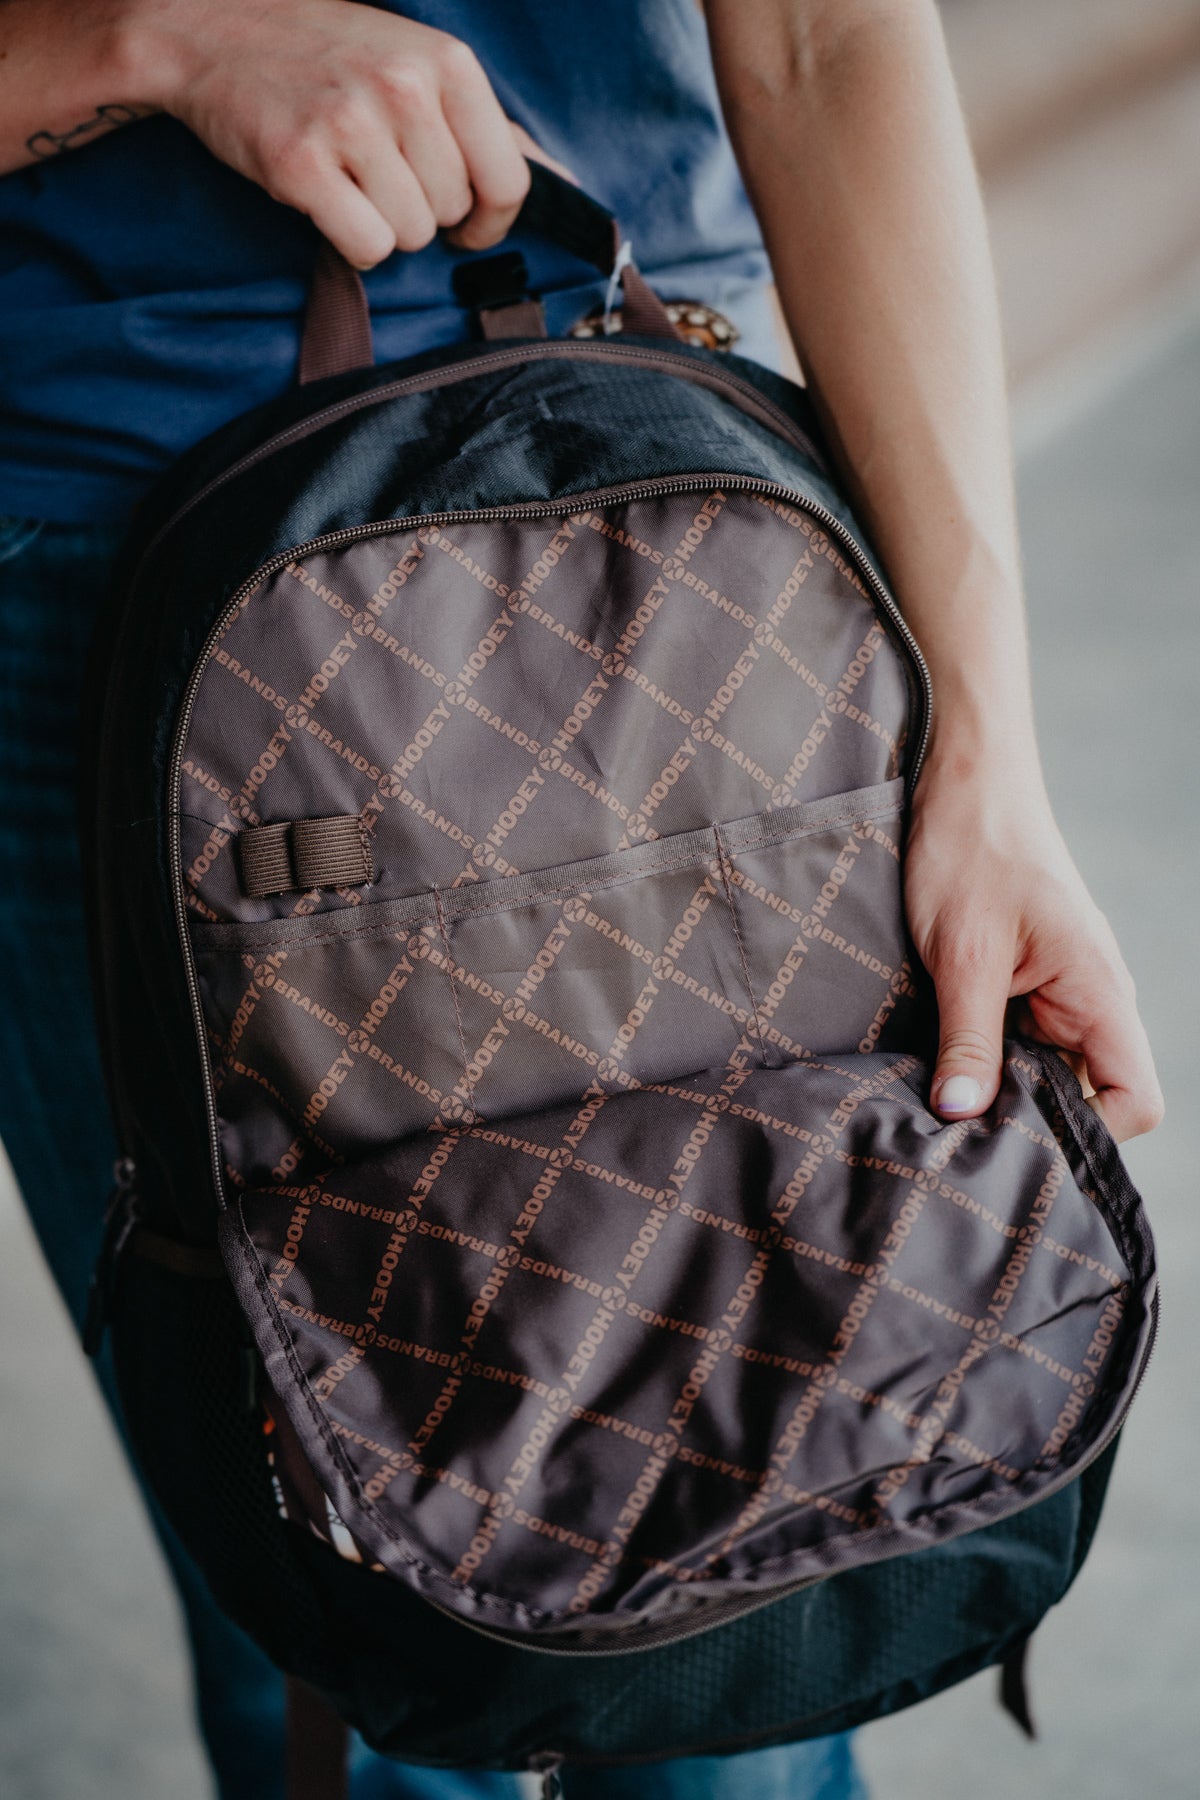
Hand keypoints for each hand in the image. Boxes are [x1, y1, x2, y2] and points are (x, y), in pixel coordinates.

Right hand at [118, 0, 569, 267]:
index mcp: (446, 63)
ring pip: (411, 236)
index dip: (490, 219)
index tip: (466, 222)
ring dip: (381, 223)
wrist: (211, 29)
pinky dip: (349, 240)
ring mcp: (352, 125)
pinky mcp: (303, 164)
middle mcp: (405, 89)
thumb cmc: (324, 54)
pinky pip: (366, 248)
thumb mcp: (415, 63)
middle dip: (421, 208)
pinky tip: (325, 196)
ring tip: (347, 175)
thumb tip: (564, 180)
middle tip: (375, 168)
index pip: (509, 181)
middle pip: (453, 213)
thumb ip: (483, 124)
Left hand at [903, 752, 1163, 1142]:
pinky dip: (987, 1056)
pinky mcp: (1027, 980)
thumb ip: (968, 1040)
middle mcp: (1093, 998)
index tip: (1017, 1136)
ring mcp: (1061, 990)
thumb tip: (962, 1116)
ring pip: (1048, 1070)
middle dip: (1032, 1117)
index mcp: (1100, 992)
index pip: (1136, 1099)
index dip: (1089, 1131)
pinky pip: (1020, 1040)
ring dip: (1002, 1086)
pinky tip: (941, 1060)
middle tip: (963, 1132)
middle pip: (1089, 1094)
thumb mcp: (962, 953)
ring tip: (945, 1098)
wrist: (964, 782)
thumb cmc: (972, 851)